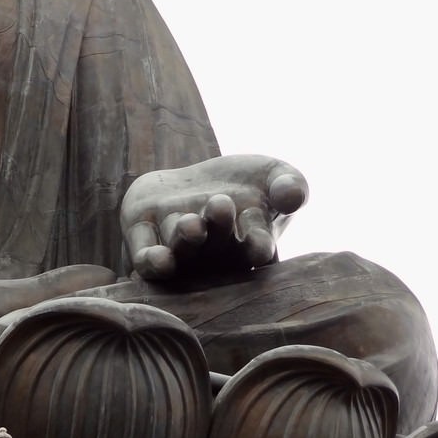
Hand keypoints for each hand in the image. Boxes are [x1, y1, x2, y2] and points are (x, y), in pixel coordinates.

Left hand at [119, 154, 307, 280]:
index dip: (258, 246)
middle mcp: (215, 255)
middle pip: (216, 247)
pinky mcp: (144, 240)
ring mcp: (180, 250)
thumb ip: (289, 184)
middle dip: (217, 227)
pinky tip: (159, 260)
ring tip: (191, 223)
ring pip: (181, 250)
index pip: (257, 249)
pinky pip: (145, 258)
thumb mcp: (273, 176)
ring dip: (186, 240)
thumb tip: (293, 195)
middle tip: (220, 205)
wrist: (195, 179)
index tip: (261, 244)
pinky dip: (152, 261)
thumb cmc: (245, 183)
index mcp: (250, 244)